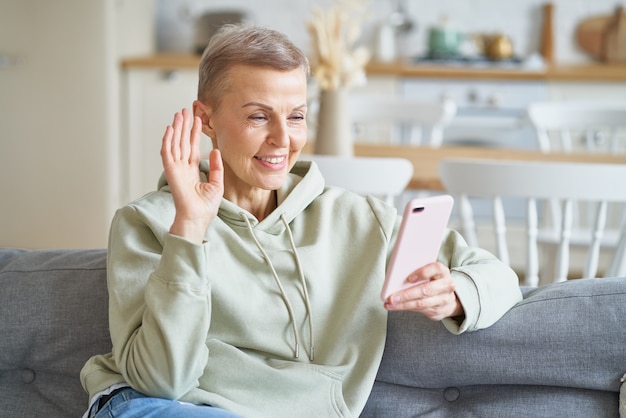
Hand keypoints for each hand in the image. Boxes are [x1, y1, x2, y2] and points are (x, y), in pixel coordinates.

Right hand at [161, 108, 223, 243]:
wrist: (197, 218)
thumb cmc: (206, 207)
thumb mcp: (217, 183)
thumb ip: (217, 167)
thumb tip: (216, 151)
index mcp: (192, 171)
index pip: (193, 147)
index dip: (194, 133)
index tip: (197, 119)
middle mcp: (183, 168)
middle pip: (183, 142)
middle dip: (184, 126)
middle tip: (186, 110)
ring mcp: (176, 169)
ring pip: (174, 144)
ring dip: (176, 129)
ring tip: (179, 114)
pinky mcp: (171, 172)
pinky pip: (167, 153)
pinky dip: (167, 140)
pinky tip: (170, 129)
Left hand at [384, 262, 463, 320]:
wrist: (449, 298)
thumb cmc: (433, 281)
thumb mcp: (430, 273)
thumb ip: (418, 272)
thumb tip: (397, 276)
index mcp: (443, 272)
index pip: (435, 268)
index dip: (423, 273)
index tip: (409, 278)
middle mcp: (446, 285)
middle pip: (426, 290)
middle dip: (406, 295)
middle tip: (391, 297)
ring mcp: (443, 300)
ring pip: (421, 303)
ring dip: (403, 304)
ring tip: (389, 303)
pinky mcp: (437, 311)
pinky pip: (419, 310)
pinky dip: (405, 308)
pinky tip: (395, 306)